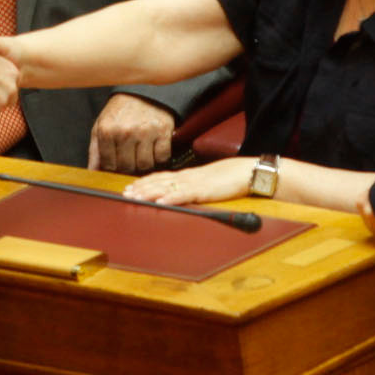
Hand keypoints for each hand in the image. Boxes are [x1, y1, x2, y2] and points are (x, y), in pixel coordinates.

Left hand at [88, 94, 174, 171]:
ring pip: (145, 165)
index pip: (109, 165)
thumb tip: (93, 173)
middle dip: (128, 166)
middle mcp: (125, 132)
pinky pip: (162, 157)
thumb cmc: (120, 111)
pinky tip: (153, 148)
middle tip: (130, 158)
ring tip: (141, 152)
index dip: (113, 167)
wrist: (143, 90)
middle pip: (127, 167)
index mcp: (107, 131)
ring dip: (144, 163)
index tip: (116, 163)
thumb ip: (95, 151)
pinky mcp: (163, 131)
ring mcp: (145, 132)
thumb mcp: (101, 126)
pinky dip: (159, 157)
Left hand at [123, 157, 253, 204]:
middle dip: (141, 187)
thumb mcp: (209, 182)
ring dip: (149, 192)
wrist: (249, 172)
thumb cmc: (231, 178)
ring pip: (167, 187)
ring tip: (135, 197)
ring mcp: (195, 183)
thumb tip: (184, 193)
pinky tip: (159, 203)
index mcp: (189, 175)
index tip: (132, 186)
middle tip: (125, 193)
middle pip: (159, 181)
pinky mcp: (204, 191)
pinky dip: (170, 199)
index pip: (162, 176)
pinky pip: (184, 195)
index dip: (146, 181)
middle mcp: (188, 177)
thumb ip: (195, 186)